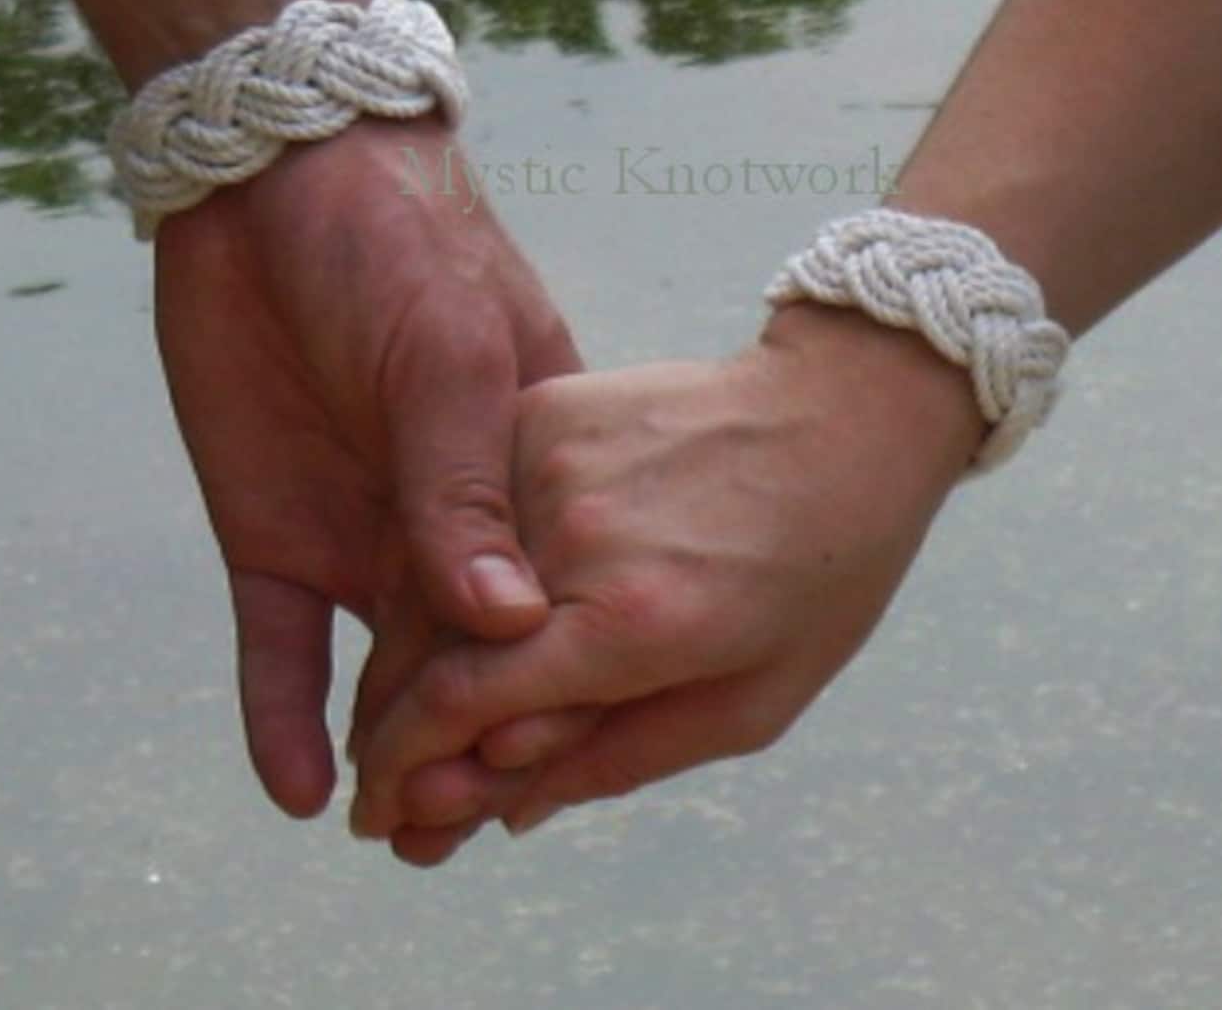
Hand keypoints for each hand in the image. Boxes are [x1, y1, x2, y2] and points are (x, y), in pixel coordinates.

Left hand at [154, 114, 581, 816]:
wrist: (269, 184)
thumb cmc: (397, 246)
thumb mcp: (447, 356)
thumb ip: (469, 488)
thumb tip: (510, 622)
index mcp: (526, 473)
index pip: (551, 598)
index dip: (554, 678)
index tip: (561, 760)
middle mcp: (450, 518)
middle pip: (469, 655)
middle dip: (471, 743)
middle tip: (465, 833)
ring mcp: (363, 533)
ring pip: (382, 668)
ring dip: (388, 750)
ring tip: (397, 837)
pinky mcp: (274, 539)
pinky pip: (278, 647)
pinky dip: (281, 715)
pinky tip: (299, 791)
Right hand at [352, 304, 985, 854]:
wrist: (841, 417)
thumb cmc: (820, 570)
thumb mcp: (749, 703)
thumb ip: (616, 757)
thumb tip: (502, 809)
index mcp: (630, 620)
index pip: (461, 704)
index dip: (402, 768)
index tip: (381, 812)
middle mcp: (572, 536)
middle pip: (425, 644)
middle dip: (386, 724)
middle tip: (386, 777)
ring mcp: (549, 460)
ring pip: (430, 570)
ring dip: (406, 650)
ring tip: (417, 707)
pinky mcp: (545, 410)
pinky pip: (465, 505)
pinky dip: (444, 568)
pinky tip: (456, 613)